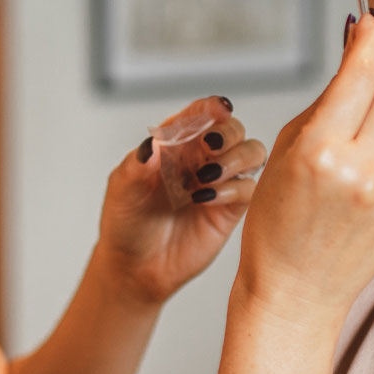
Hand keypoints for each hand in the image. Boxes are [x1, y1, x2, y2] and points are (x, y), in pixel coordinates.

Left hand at [94, 98, 269, 305]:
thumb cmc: (126, 222)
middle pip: (233, 129)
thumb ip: (137, 165)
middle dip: (228, 132)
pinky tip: (205, 198)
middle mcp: (202, 158)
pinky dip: (233, 188)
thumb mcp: (122, 189)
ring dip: (235, 158)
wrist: (135, 267)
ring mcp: (219, 182)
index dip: (213, 106)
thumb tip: (153, 145)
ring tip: (206, 176)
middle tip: (210, 147)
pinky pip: (249, 188)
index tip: (220, 108)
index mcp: (176, 144)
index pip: (201, 113)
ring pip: (251, 153)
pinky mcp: (230, 209)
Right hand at [235, 16, 373, 324]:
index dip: (370, 37)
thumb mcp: (286, 152)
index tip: (369, 22)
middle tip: (370, 57)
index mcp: (320, 151)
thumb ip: (324, 103)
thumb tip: (354, 59)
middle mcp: (361, 167)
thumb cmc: (277, 225)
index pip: (362, 71)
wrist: (296, 293)